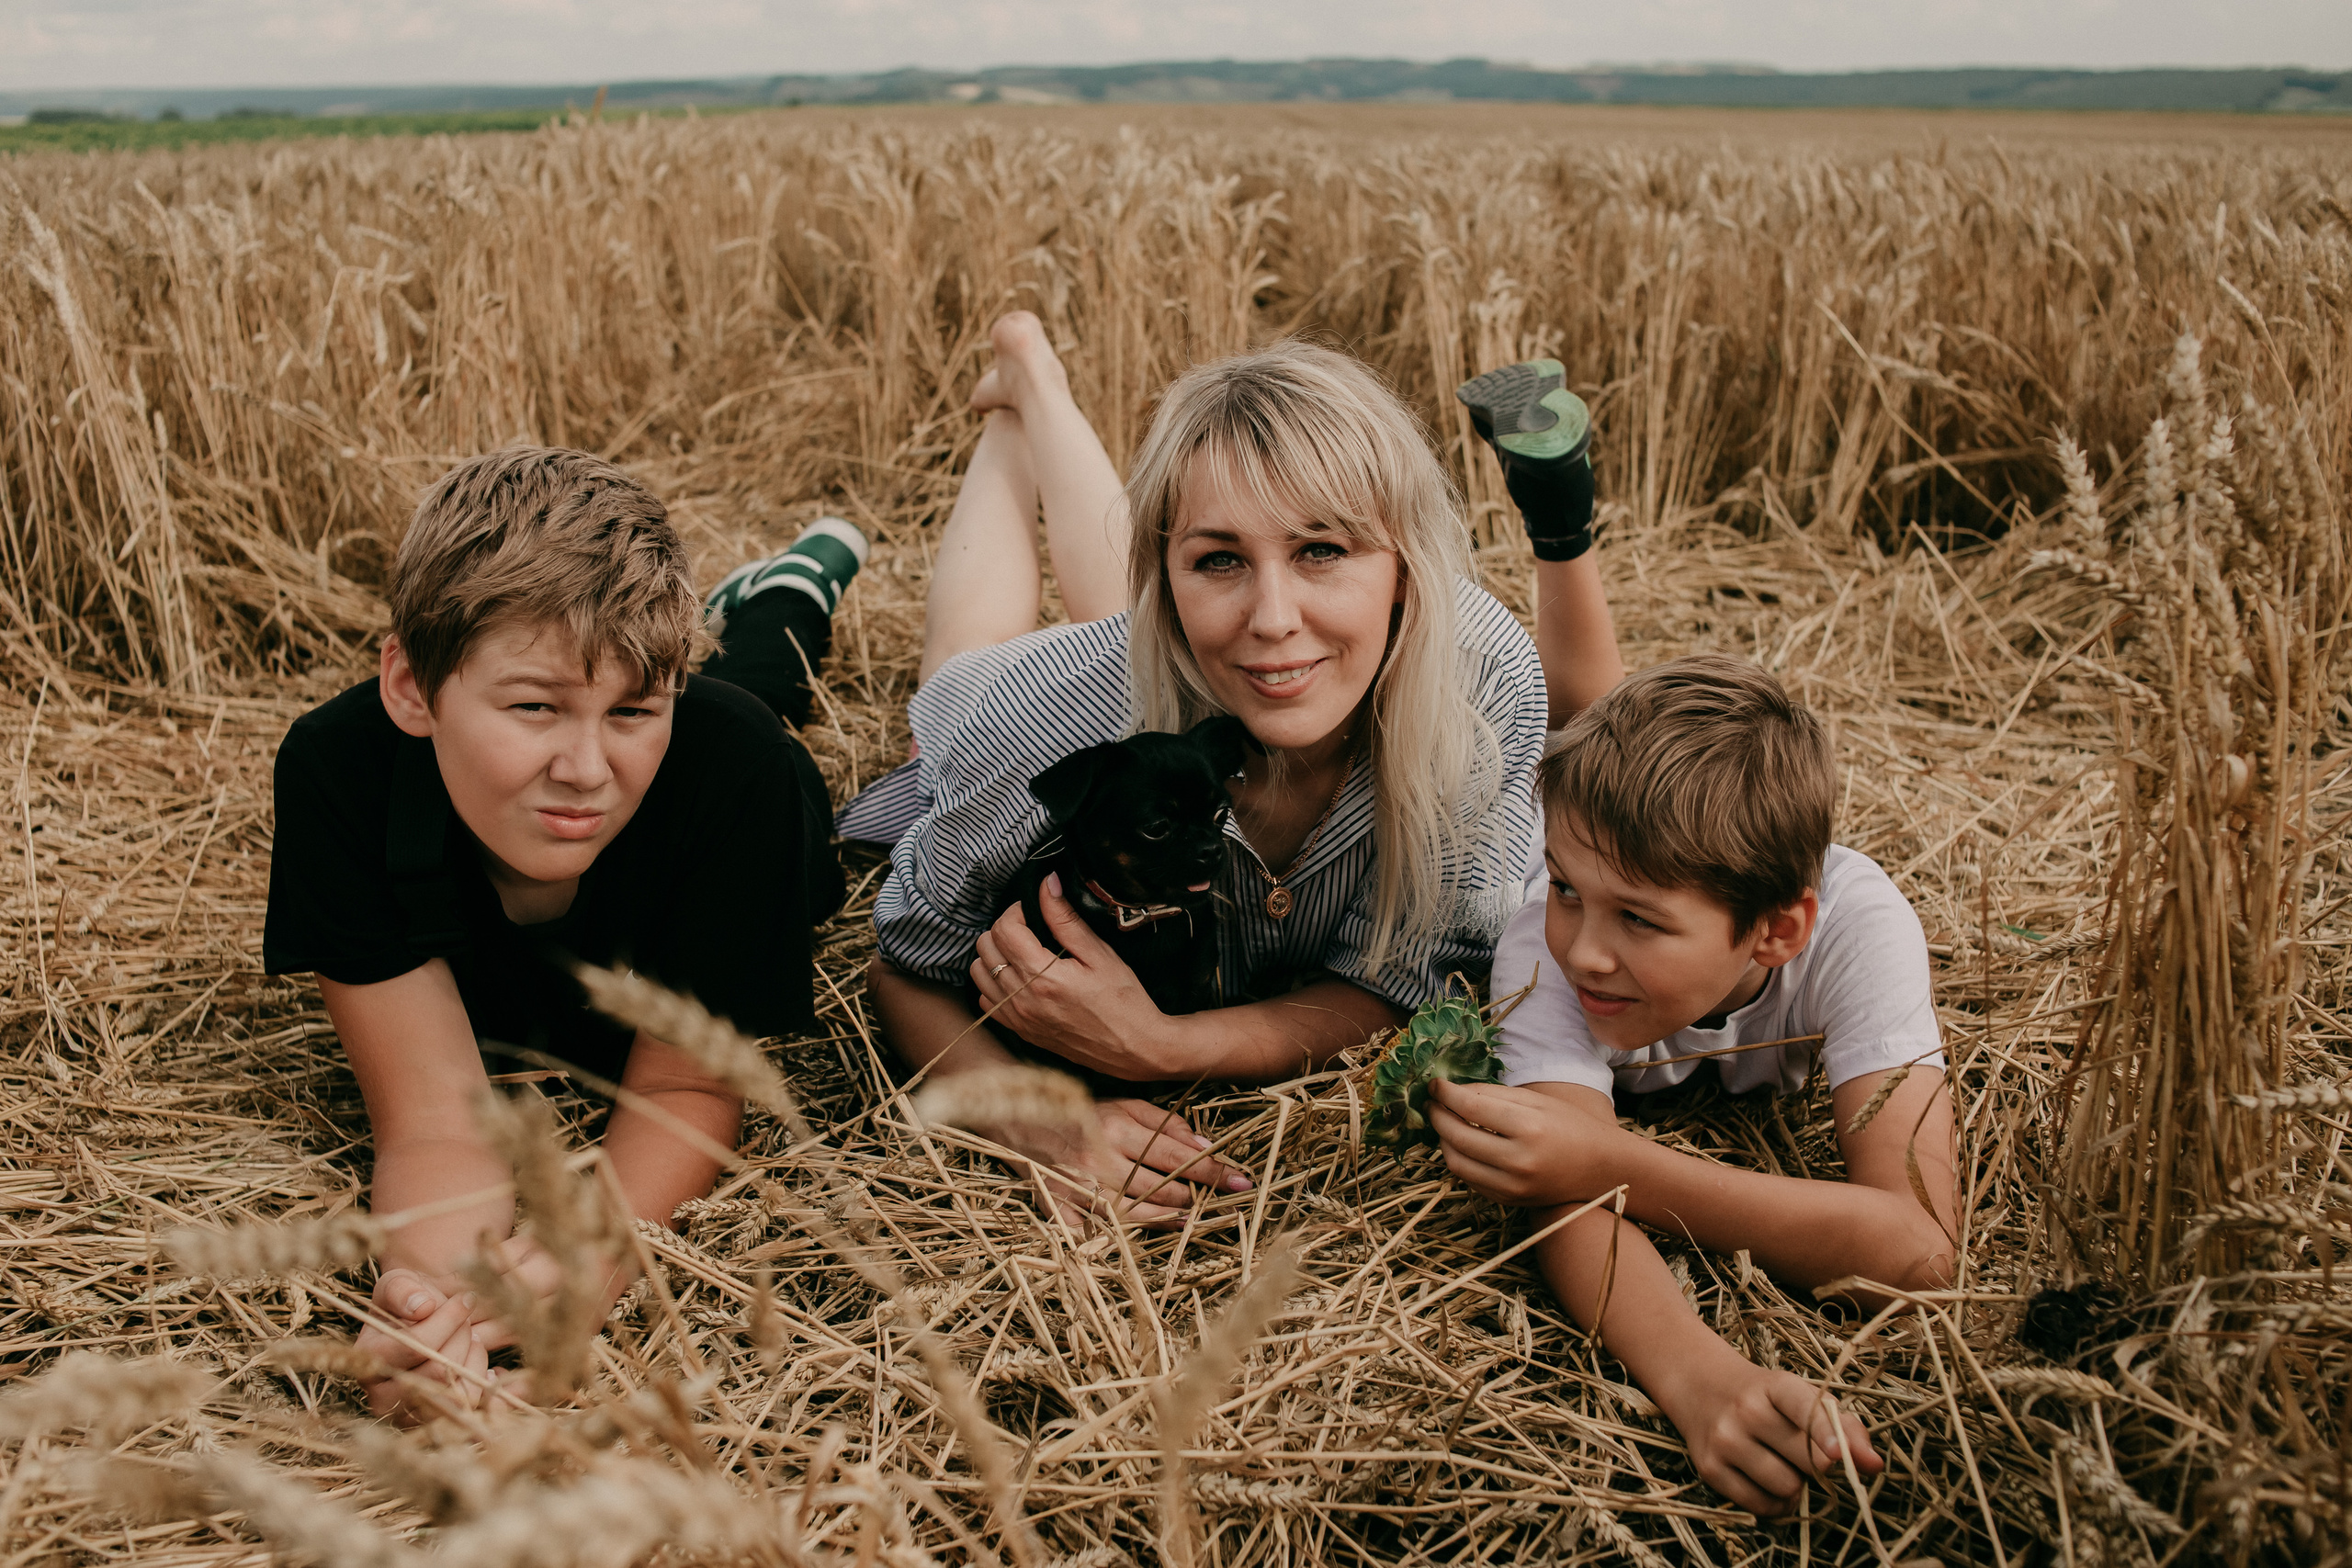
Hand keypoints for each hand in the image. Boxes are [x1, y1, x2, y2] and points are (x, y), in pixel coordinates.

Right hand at [354, 1269, 487, 1422]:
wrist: (418, 1327)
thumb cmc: (407, 1303)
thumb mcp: (397, 1284)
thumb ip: (402, 1290)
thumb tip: (422, 1307)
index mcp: (368, 1360)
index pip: (414, 1346)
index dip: (448, 1320)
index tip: (466, 1299)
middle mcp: (381, 1396)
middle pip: (438, 1370)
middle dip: (462, 1337)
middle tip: (467, 1322)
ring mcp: (407, 1416)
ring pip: (456, 1392)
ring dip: (473, 1359)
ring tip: (471, 1340)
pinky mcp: (434, 1425)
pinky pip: (471, 1407)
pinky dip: (484, 1380)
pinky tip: (479, 1358)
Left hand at [971, 873, 1172, 1079]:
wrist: (1134, 1049)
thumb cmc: (1124, 1002)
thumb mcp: (1100, 954)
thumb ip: (1066, 920)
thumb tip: (1047, 885)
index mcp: (1042, 976)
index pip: (1004, 929)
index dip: (1017, 911)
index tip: (1034, 910)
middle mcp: (1022, 999)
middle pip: (985, 948)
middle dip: (1004, 929)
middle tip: (1030, 928)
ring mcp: (1017, 1018)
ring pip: (978, 973)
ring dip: (994, 955)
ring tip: (1023, 951)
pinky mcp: (1019, 1031)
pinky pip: (986, 1001)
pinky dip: (994, 984)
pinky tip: (1019, 978)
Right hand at [975, 1094, 1250, 1229]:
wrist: (1020, 1120)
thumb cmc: (1080, 1112)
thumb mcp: (1124, 1104)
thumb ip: (1165, 1123)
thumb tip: (1205, 1146)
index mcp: (1116, 1127)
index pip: (1176, 1154)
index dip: (1212, 1170)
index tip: (1239, 1181)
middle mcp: (1099, 1159)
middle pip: (1160, 1188)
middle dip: (1191, 1196)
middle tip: (1211, 1201)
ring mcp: (1077, 1188)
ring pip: (1135, 1215)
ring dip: (1167, 1219)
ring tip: (1186, 1219)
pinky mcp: (1059, 1209)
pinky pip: (1095, 1233)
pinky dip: (1119, 1239)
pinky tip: (1140, 1237)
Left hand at [1428, 1079, 1624, 1205]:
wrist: (1601, 1169)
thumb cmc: (1571, 1126)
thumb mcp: (1536, 1102)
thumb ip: (1493, 1095)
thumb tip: (1453, 1091)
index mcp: (1528, 1127)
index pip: (1470, 1107)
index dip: (1445, 1094)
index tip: (1434, 1084)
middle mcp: (1518, 1160)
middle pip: (1457, 1136)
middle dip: (1437, 1116)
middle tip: (1432, 1102)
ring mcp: (1512, 1186)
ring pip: (1456, 1162)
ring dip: (1442, 1140)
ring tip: (1444, 1122)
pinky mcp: (1509, 1201)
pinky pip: (1470, 1180)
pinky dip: (1459, 1160)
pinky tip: (1460, 1144)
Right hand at [1658, 1355, 1883, 1517]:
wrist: (1700, 1386)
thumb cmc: (1766, 1397)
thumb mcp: (1802, 1398)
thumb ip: (1845, 1428)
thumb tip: (1874, 1466)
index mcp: (1775, 1385)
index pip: (1803, 1407)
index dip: (1824, 1432)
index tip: (1838, 1455)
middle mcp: (1746, 1410)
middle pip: (1806, 1460)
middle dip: (1818, 1467)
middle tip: (1806, 1455)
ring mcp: (1724, 1440)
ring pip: (1787, 1488)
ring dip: (1796, 1487)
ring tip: (1783, 1465)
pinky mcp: (1709, 1469)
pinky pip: (1761, 1506)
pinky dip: (1775, 1504)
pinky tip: (1768, 1483)